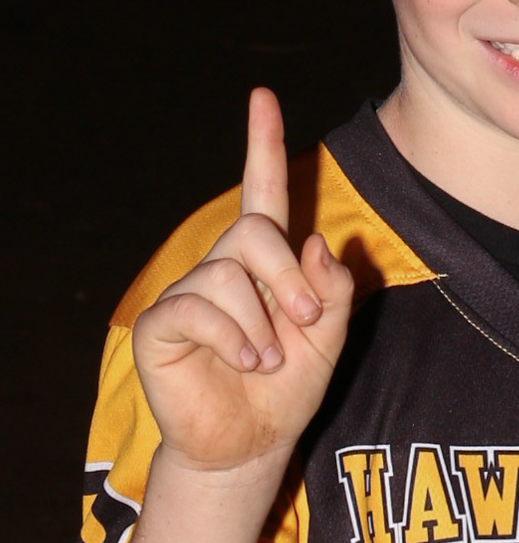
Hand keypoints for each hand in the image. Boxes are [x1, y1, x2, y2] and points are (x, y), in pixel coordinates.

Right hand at [132, 89, 354, 475]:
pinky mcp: (162, 324)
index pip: (264, 193)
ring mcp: (188, 293)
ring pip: (228, 275)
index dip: (263, 145)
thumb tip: (315, 242)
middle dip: (288, 276)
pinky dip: (234, 338)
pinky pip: (199, 308)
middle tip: (304, 322)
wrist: (251, 444)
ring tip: (266, 359)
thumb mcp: (329, 339)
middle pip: (252, 231)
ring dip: (262, 323)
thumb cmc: (287, 388)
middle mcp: (223, 267)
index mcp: (265, 264)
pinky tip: (245, 363)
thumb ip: (332, 290)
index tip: (264, 98)